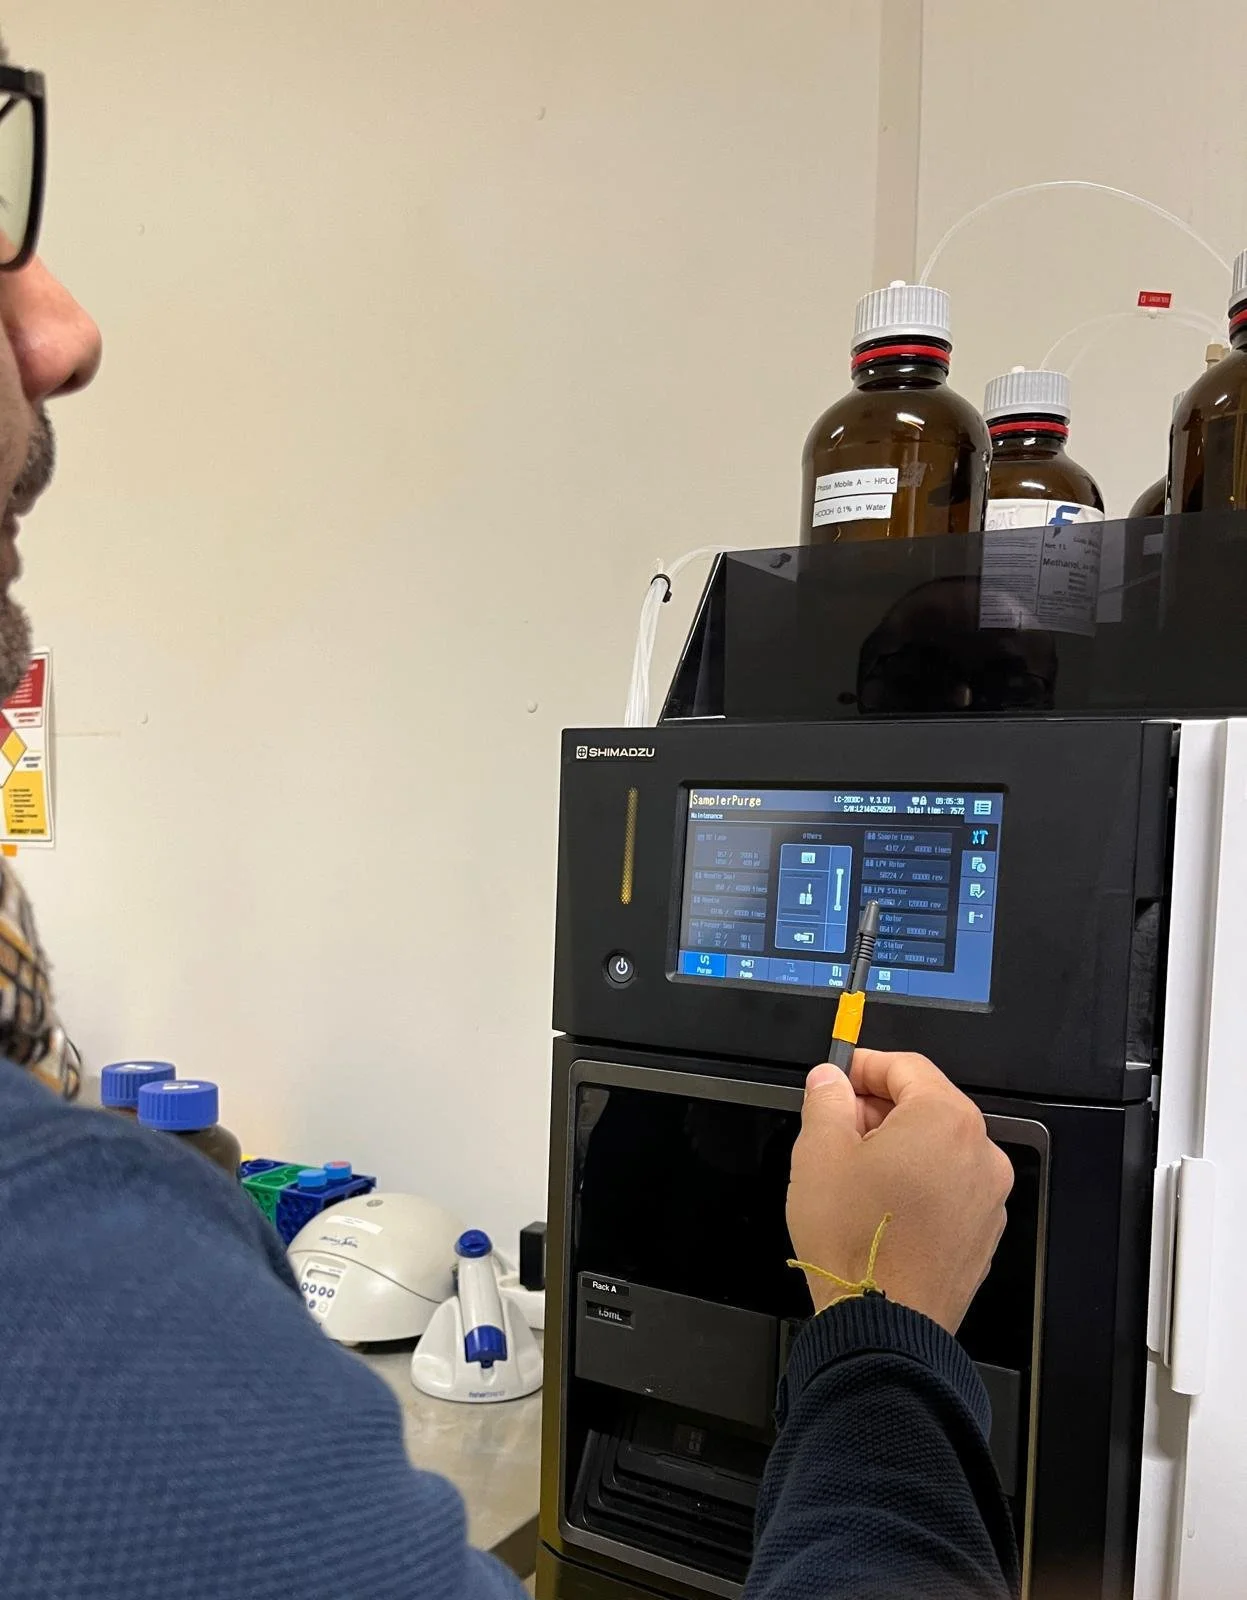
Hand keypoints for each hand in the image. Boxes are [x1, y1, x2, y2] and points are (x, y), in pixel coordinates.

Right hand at [786, 1049, 1013, 1333]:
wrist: (883, 1324)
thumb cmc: (854, 1238)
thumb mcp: (819, 1153)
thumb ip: (826, 1100)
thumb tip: (830, 1080)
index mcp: (945, 1119)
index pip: (907, 1067)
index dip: (866, 1066)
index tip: (838, 1077)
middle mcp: (980, 1152)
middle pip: (928, 1106)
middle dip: (880, 1108)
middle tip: (837, 1125)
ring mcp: (988, 1196)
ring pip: (939, 1149)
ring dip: (900, 1147)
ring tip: (854, 1173)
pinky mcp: (983, 1233)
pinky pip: (950, 1188)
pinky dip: (919, 1183)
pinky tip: (881, 1206)